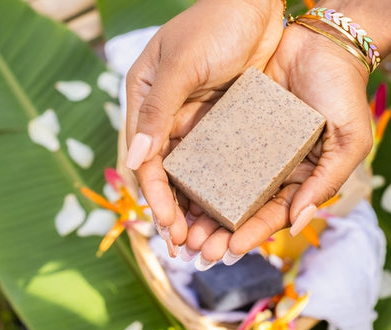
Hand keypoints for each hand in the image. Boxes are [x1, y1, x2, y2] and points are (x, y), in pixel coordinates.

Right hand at [125, 0, 284, 252]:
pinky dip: (219, 186)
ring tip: (206, 239)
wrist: (256, 4)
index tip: (166, 224)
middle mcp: (167, 115)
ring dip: (196, 206)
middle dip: (172, 210)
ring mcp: (196, 121)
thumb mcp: (181, 65)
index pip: (144, 157)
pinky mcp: (223, 123)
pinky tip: (227, 209)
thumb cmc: (215, 24)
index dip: (154, 194)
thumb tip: (134, 160)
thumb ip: (156, 112)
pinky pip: (218, 162)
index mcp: (146, 100)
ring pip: (191, 173)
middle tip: (185, 245)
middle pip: (165, 173)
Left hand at [185, 23, 372, 267]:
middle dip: (219, 231)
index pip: (272, 214)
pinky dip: (196, 171)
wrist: (323, 43)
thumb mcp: (349, 141)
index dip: (251, 234)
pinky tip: (178, 187)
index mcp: (299, 178)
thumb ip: (326, 182)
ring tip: (183, 229)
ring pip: (221, 186)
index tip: (229, 250)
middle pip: (241, 207)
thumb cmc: (343, 92)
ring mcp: (249, 148)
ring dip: (202, 210)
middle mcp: (271, 168)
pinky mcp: (231, 123)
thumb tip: (298, 222)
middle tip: (198, 249)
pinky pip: (210, 151)